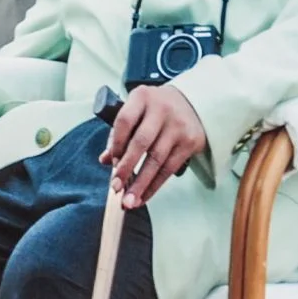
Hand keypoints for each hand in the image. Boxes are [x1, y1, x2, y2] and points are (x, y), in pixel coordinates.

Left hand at [99, 83, 210, 207]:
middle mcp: (161, 110)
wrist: (192, 103)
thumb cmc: (155, 109)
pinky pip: (169, 169)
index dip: (116, 145)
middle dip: (126, 168)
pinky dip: (155, 185)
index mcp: (142, 98)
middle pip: (141, 143)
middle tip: (116, 187)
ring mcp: (178, 126)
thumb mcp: (136, 111)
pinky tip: (144, 196)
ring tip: (129, 201)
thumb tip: (105, 160)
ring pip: (156, 160)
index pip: (124, 122)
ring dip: (141, 184)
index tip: (111, 164)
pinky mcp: (190, 142)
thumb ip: (120, 134)